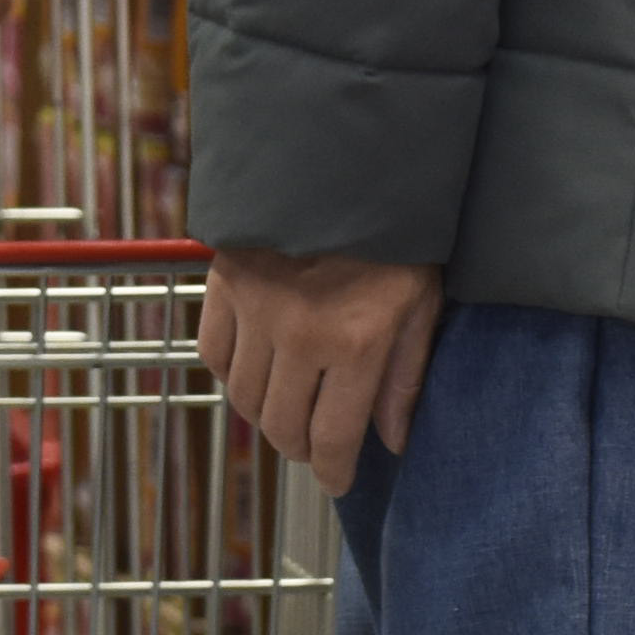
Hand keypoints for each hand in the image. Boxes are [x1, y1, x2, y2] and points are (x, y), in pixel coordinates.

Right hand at [200, 250, 445, 497]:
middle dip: (300, 447)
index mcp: (355, 341)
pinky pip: (212, 353)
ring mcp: (255, 309)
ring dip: (264, 414)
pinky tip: (256, 367)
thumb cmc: (398, 229)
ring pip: (242, 397)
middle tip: (314, 444)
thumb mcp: (422, 300)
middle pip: (282, 426)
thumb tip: (391, 439)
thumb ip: (405, 374)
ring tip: (288, 406)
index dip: (332, 470)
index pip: (331, 436)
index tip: (336, 478)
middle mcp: (299, 334)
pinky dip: (230, 371)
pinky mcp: (224, 283)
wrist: (346, 156)